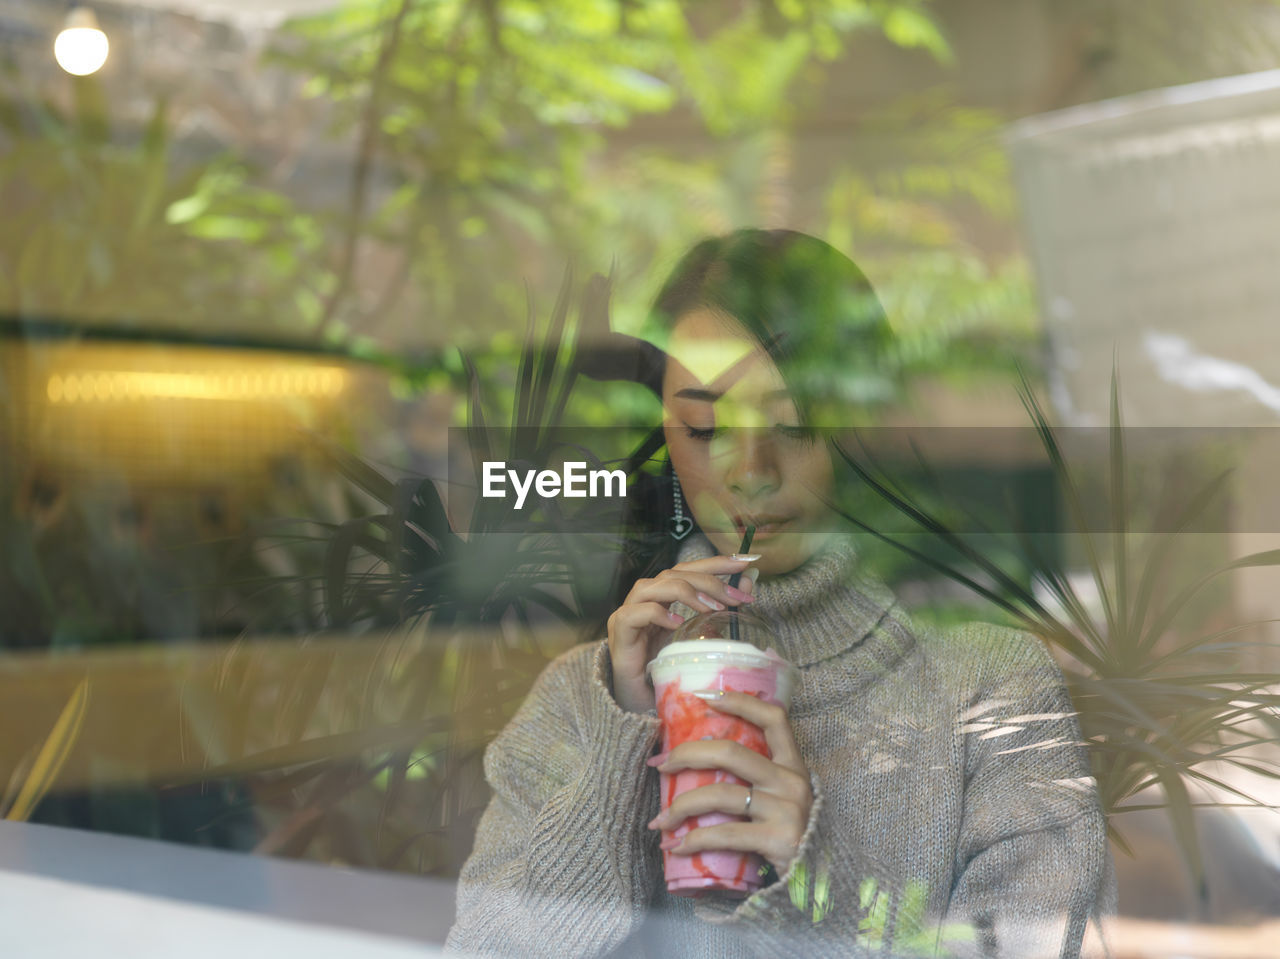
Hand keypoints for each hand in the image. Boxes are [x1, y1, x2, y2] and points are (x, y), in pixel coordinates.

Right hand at [606, 556, 756, 712]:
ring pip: (654, 586)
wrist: (638, 701)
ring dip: (687, 592)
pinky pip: (636, 613)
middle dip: (709, 581)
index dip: (714, 563)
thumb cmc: (668, 668)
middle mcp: (644, 599)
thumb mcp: (698, 636)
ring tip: (712, 609)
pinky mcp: (620, 631)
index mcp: (662, 597)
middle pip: (674, 573)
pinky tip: (678, 623)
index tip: (744, 562)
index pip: (687, 569)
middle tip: (736, 597)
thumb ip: (718, 609)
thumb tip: (748, 586)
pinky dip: (658, 614)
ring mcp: (628, 612)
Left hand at [647, 691, 811, 873]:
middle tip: (661, 765)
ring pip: (719, 794)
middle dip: (687, 755)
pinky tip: (676, 847)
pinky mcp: (778, 840)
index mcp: (794, 765)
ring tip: (660, 820)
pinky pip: (724, 835)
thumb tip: (705, 764)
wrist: (822, 881)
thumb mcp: (785, 798)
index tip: (705, 697)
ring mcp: (786, 809)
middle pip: (731, 752)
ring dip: (681, 806)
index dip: (740, 702)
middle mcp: (791, 781)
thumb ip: (760, 780)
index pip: (773, 719)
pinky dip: (693, 840)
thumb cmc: (794, 834)